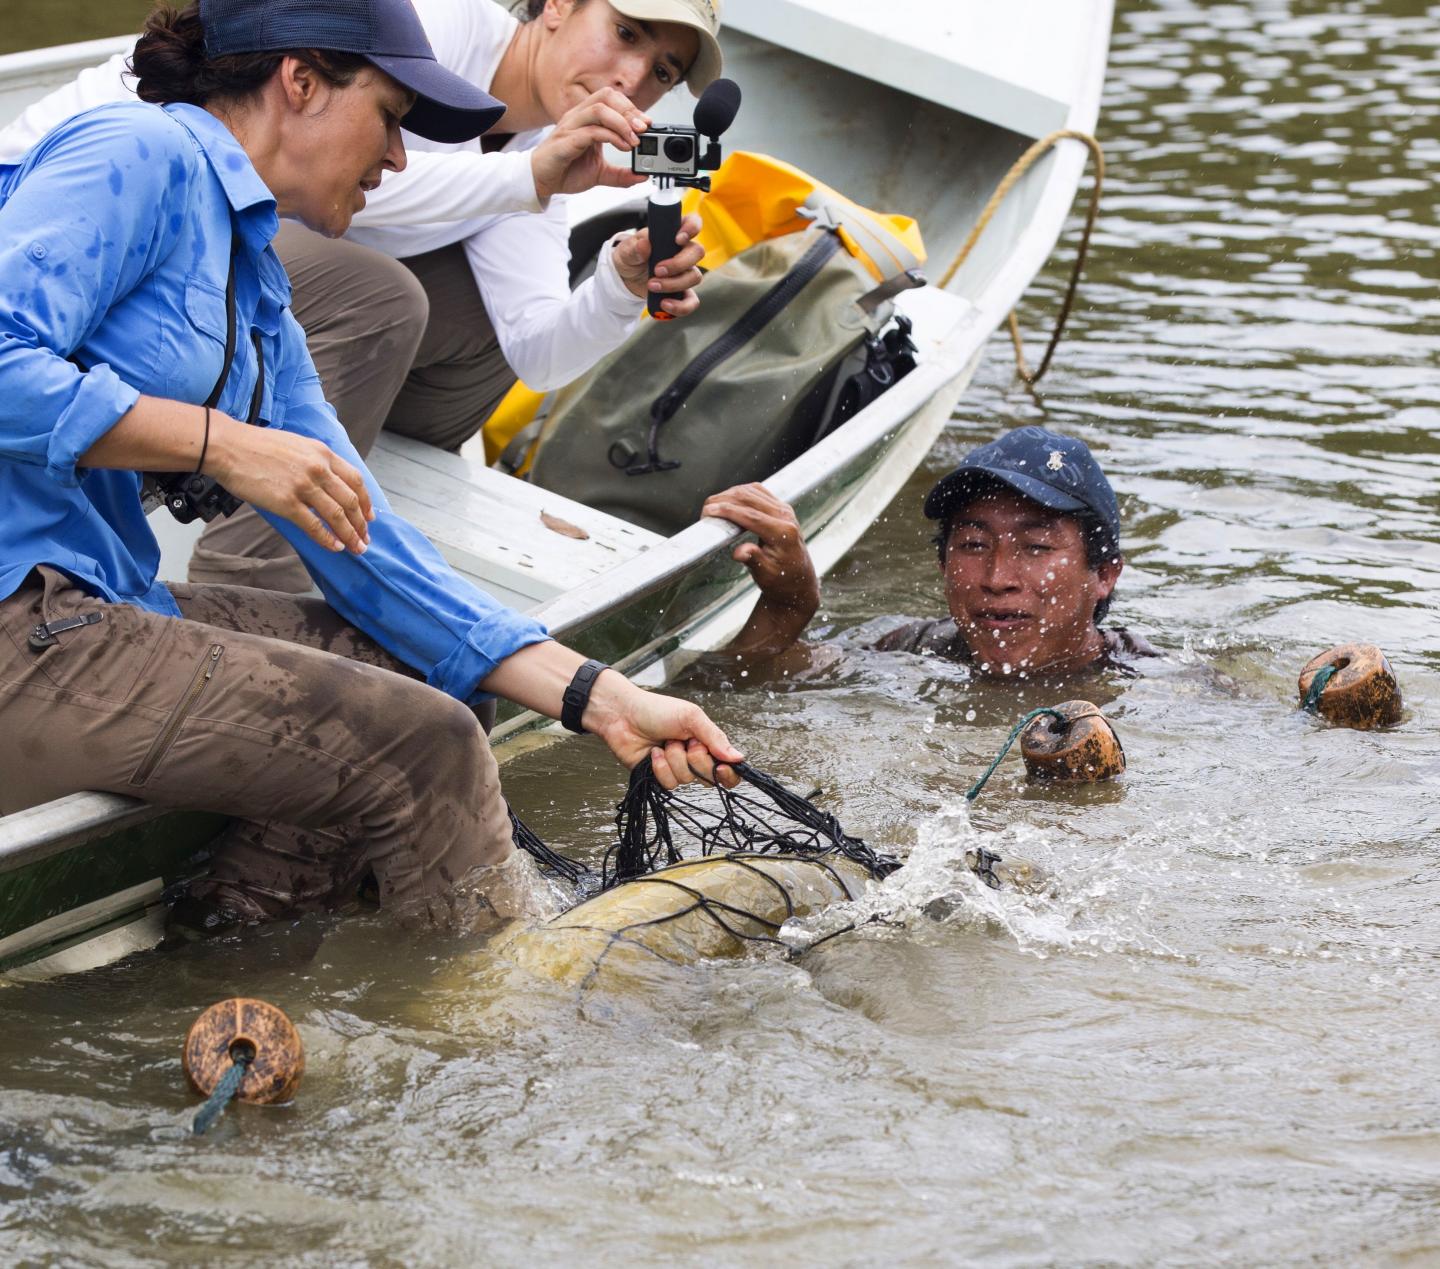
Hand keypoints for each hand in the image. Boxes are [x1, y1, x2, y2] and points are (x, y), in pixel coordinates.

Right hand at [206, 414, 373, 553]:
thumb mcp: (298, 445)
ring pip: (337, 515)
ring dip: (350, 535)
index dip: (365, 502)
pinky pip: (314, 525)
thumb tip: (330, 484)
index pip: (355, 480)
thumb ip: (317, 462)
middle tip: (365, 539)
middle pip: (350, 501)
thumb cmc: (258, 447)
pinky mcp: (286, 502)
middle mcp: (318, 468)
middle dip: (361, 524)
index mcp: (323, 453)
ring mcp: (303, 485)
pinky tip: (334, 547)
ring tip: (355, 548)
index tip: (369, 516)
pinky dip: (327, 538)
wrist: (229, 447)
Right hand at [531, 88, 651, 201]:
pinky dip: (610, 137)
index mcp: (587, 118)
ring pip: (599, 110)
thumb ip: (622, 174)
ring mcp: (571, 127)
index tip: (647, 124)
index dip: (631, 107)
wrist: (541, 182)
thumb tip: (643, 175)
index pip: (611, 99)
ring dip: (621, 123)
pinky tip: (622, 147)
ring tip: (634, 141)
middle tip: (644, 129)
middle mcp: (579, 117)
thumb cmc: (565, 170)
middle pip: (606, 96)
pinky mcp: (566, 141)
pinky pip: (590, 131)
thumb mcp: (600, 173)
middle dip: (629, 110)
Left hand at [583, 670, 743, 790]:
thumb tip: (739, 758)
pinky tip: (653, 753)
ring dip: (674, 759)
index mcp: (706, 743)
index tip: (721, 767)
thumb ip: (715, 738)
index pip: (727, 769)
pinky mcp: (658, 777)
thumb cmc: (657, 710)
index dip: (728, 774)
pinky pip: (668, 784)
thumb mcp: (691, 717)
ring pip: (686, 780)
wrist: (623, 714)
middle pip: (709, 777)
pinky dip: (661, 767)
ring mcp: (676, 768)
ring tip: (665, 742)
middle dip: (696, 759)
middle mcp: (693, 759)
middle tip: (686, 742)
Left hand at [612, 211, 705, 316]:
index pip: (693, 222)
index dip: (691, 228)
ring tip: (651, 286)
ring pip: (694, 277)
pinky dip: (681, 306)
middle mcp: (684, 251)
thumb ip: (634, 247)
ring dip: (674, 284)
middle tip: (657, 270)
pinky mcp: (682, 291)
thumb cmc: (630, 256)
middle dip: (679, 263)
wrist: (625, 278)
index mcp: (673, 233)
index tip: (678, 239)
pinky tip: (665, 305)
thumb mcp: (626, 249)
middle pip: (697, 252)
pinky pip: (691, 301)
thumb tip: (645, 245)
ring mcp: (685, 272)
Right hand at [703, 484, 819, 614]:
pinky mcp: (780, 507)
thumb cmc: (781, 580)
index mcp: (784, 533)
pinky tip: (727, 501)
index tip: (708, 511)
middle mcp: (786, 516)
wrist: (798, 579)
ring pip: (752, 491)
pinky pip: (757, 492)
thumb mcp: (766, 575)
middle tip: (705, 510)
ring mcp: (784, 509)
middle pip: (750, 498)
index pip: (752, 516)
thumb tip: (739, 552)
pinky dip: (740, 493)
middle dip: (724, 500)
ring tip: (712, 507)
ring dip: (730, 495)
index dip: (728, 511)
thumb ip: (754, 560)